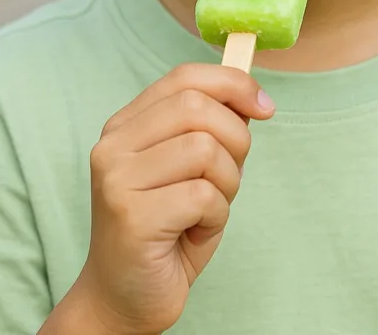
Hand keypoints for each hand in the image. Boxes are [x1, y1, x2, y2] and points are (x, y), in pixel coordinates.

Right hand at [68, 62, 274, 333]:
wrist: (125, 299)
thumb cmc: (167, 230)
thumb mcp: (191, 168)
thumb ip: (210, 128)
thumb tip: (253, 96)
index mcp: (125, 125)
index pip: (183, 77)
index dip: (232, 83)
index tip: (264, 106)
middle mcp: (113, 145)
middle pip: (196, 106)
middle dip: (235, 138)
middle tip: (232, 175)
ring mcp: (117, 180)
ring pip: (204, 149)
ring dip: (226, 182)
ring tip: (208, 208)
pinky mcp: (131, 217)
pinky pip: (203, 195)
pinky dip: (216, 215)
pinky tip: (196, 232)